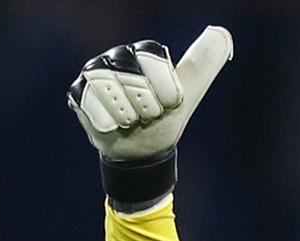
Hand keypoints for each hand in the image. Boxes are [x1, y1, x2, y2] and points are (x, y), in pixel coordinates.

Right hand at [68, 25, 232, 161]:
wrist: (141, 149)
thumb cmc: (165, 117)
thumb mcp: (190, 91)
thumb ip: (204, 63)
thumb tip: (221, 33)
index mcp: (146, 51)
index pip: (156, 62)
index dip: (165, 92)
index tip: (167, 105)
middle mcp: (118, 56)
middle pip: (133, 78)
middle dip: (147, 107)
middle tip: (148, 115)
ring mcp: (95, 71)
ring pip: (110, 91)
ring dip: (127, 116)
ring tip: (131, 120)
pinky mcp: (78, 91)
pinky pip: (92, 106)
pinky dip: (108, 123)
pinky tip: (113, 125)